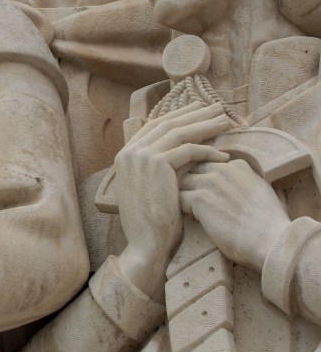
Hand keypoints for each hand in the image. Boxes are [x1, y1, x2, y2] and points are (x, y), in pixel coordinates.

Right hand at [113, 102, 230, 298]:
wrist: (147, 243)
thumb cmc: (153, 223)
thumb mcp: (152, 188)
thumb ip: (161, 168)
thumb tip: (185, 152)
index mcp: (125, 155)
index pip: (154, 126)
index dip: (178, 116)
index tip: (198, 110)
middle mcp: (130, 151)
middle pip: (166, 123)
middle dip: (193, 114)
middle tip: (215, 108)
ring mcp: (140, 155)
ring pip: (178, 132)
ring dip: (204, 125)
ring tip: (225, 121)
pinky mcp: (157, 163)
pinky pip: (188, 150)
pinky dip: (208, 151)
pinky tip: (223, 156)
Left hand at [181, 158, 289, 271]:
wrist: (271, 241)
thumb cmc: (271, 224)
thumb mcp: (265, 192)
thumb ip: (251, 182)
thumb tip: (252, 186)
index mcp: (239, 165)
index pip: (208, 163)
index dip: (204, 179)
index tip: (208, 194)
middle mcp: (223, 169)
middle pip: (192, 169)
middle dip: (189, 184)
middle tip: (192, 203)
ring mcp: (210, 182)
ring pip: (181, 182)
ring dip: (183, 196)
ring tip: (190, 213)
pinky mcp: (200, 199)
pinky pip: (179, 198)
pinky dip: (182, 210)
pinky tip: (192, 221)